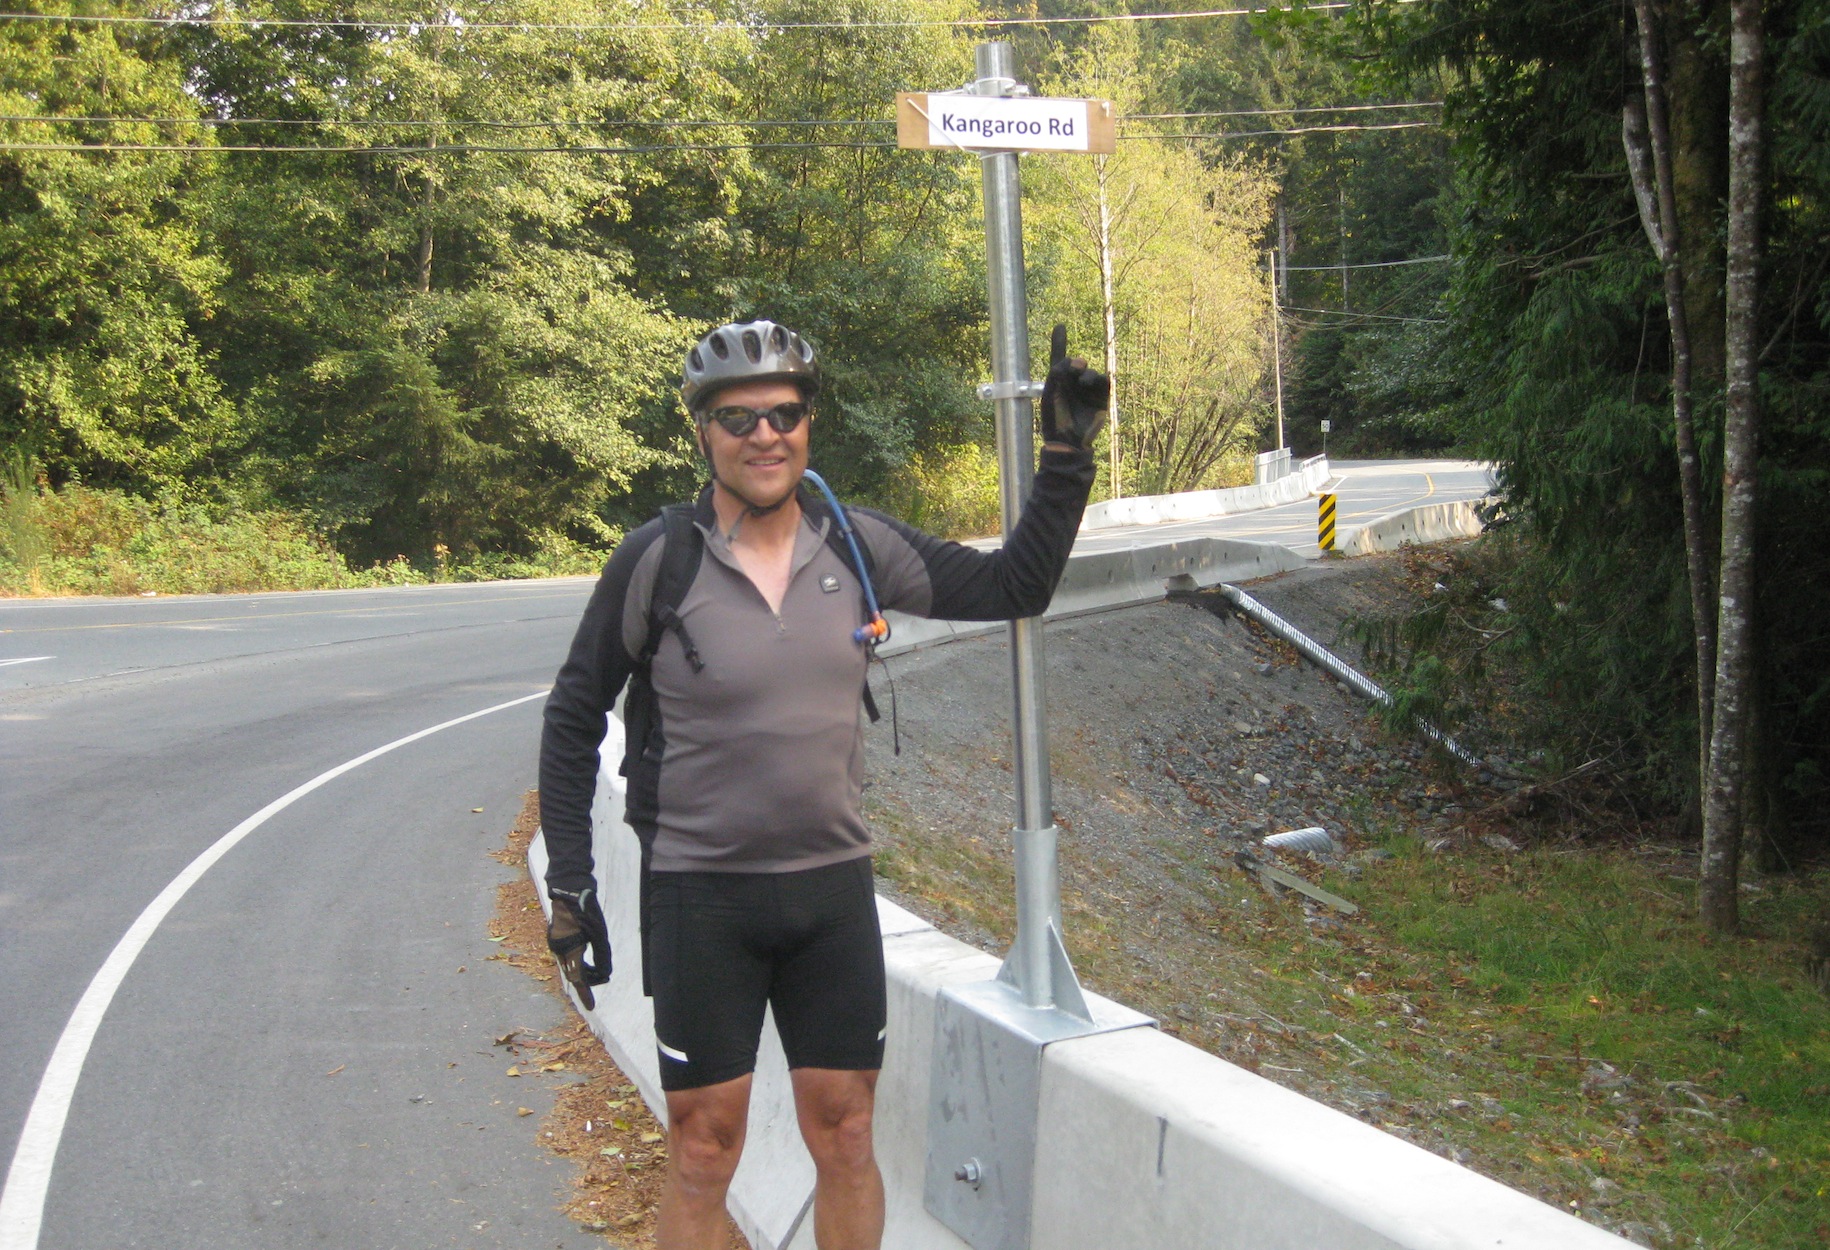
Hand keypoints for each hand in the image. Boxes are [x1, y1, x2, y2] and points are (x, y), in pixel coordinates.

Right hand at [547, 886, 610, 1009]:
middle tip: (603, 982)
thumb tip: (605, 973)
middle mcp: (558, 949)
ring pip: (569, 966)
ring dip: (583, 972)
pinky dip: (577, 963)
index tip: (591, 1007)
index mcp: (569, 948)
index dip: (586, 993)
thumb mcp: (600, 933)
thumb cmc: (587, 910)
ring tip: (598, 975)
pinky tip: (587, 964)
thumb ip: (602, 955)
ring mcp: (555, 944)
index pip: (578, 977)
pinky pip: (566, 958)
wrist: (569, 891)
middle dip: (587, 982)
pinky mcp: (556, 939)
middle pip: (573, 973)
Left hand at [1038, 323, 1109, 451]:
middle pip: (1077, 364)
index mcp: (1058, 383)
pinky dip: (1099, 379)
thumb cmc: (1054, 418)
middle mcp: (1073, 385)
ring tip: (1082, 382)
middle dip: (1075, 363)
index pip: (1059, 359)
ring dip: (1087, 373)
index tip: (1060, 327)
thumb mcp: (1050, 393)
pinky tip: (1089, 384)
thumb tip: (1072, 359)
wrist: (1068, 440)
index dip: (1059, 342)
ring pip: (1091, 373)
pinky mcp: (1101, 398)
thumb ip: (1058, 373)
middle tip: (1075, 367)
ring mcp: (1087, 392)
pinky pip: (1104, 382)